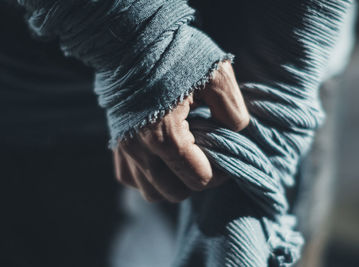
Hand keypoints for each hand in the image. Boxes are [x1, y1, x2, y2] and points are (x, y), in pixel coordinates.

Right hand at [113, 61, 248, 201]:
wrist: (129, 37)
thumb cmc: (174, 52)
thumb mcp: (216, 74)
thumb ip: (232, 109)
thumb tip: (237, 132)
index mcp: (165, 135)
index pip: (198, 179)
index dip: (220, 174)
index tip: (226, 156)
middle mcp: (140, 149)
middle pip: (175, 192)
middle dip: (197, 180)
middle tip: (208, 158)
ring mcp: (124, 150)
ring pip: (151, 192)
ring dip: (173, 184)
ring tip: (186, 161)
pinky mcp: (116, 145)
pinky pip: (131, 179)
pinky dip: (149, 177)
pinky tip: (162, 158)